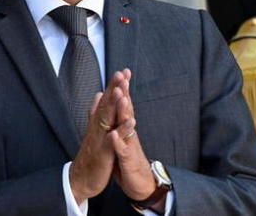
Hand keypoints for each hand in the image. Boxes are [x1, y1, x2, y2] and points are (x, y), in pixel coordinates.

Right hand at [69, 71, 130, 203]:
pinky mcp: (103, 153)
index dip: (114, 86)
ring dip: (114, 105)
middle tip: (121, 73)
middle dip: (114, 89)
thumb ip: (97, 111)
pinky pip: (113, 141)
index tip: (123, 71)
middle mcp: (98, 127)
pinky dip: (121, 131)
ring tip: (121, 91)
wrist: (81, 178)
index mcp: (98, 122)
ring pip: (107, 119)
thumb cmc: (91, 153)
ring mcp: (100, 139)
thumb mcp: (94, 130)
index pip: (107, 100)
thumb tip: (99, 94)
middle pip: (106, 105)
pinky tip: (130, 122)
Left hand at [107, 70, 157, 203]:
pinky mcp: (128, 161)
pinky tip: (113, 135)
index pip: (124, 105)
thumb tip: (118, 105)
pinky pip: (122, 150)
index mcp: (126, 128)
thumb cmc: (129, 159)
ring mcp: (130, 146)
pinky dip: (118, 142)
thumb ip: (120, 122)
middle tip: (123, 76)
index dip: (122, 89)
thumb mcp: (123, 138)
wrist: (141, 184)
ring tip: (122, 98)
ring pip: (127, 128)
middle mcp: (130, 134)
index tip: (121, 71)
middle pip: (127, 110)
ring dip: (125, 113)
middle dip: (125, 93)